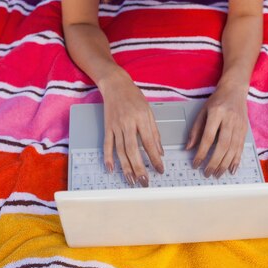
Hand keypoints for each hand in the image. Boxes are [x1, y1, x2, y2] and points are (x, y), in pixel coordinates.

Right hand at [99, 71, 164, 186]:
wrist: (115, 85)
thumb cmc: (134, 97)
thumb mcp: (149, 111)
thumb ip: (154, 132)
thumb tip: (160, 151)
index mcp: (141, 118)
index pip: (149, 142)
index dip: (155, 158)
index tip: (160, 170)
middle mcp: (127, 123)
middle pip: (133, 150)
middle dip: (139, 168)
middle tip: (144, 181)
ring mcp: (115, 126)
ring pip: (120, 151)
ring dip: (126, 167)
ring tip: (131, 180)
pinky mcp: (107, 127)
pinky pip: (107, 145)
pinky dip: (108, 158)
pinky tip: (111, 169)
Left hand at [185, 83, 248, 177]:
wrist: (235, 90)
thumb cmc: (217, 100)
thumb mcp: (203, 111)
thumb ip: (196, 130)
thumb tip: (189, 147)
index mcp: (217, 112)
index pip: (208, 137)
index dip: (202, 152)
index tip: (196, 163)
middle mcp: (230, 119)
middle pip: (223, 145)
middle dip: (214, 162)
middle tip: (207, 173)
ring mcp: (239, 125)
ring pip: (233, 148)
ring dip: (225, 164)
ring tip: (217, 173)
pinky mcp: (245, 129)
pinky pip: (241, 148)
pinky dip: (236, 160)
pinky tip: (231, 169)